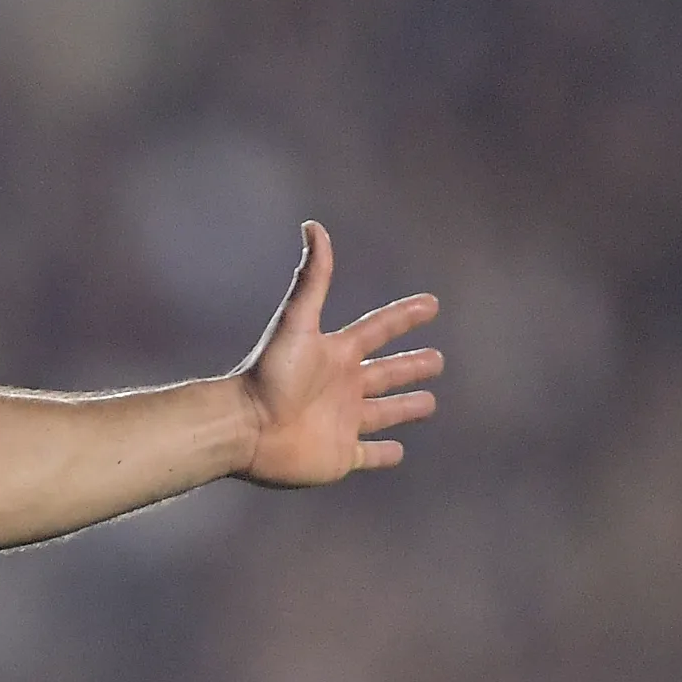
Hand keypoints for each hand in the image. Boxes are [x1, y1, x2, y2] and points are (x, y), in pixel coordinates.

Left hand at [232, 221, 438, 487]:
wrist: (244, 427)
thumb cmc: (270, 375)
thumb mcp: (296, 322)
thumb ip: (312, 279)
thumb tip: (314, 226)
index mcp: (336, 355)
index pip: (378, 330)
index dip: (405, 317)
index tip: (431, 305)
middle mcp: (342, 387)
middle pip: (385, 373)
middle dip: (411, 366)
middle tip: (437, 360)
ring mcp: (342, 422)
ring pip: (383, 413)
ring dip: (404, 408)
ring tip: (429, 403)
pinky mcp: (340, 456)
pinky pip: (369, 455)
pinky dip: (385, 455)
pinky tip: (400, 453)